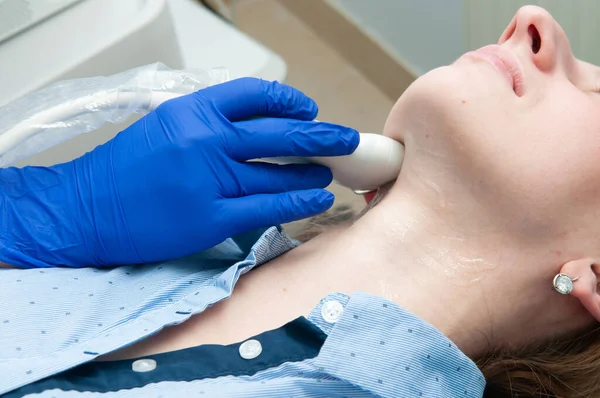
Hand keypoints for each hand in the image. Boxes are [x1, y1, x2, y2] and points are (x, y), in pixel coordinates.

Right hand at [0, 78, 357, 266]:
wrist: (87, 208)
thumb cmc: (124, 168)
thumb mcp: (165, 125)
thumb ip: (211, 122)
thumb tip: (262, 127)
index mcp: (193, 111)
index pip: (256, 95)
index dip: (291, 102)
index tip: (309, 110)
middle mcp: (205, 141)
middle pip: (280, 134)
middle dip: (321, 135)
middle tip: (345, 139)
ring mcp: (209, 181)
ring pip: (278, 174)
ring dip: (312, 172)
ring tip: (330, 172)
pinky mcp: (210, 219)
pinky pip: (266, 208)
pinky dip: (298, 202)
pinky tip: (318, 198)